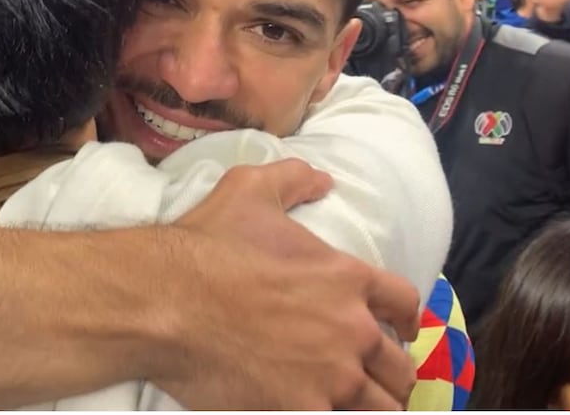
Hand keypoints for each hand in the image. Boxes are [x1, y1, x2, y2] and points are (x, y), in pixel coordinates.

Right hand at [157, 161, 418, 410]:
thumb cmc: (206, 245)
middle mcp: (351, 331)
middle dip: (389, 373)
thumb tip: (322, 179)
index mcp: (347, 278)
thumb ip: (293, 179)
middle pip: (399, 367)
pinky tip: (315, 410)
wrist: (164, 300)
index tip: (400, 330)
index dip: (405, 319)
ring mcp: (331, 378)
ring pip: (382, 408)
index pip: (405, 304)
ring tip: (354, 405)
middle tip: (373, 378)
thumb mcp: (249, 190)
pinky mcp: (301, 411)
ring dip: (371, 406)